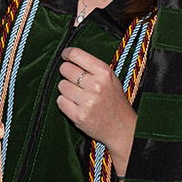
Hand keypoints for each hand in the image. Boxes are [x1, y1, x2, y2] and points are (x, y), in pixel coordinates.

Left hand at [57, 47, 136, 176]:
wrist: (122, 128)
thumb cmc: (114, 100)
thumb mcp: (110, 78)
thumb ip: (92, 67)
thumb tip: (68, 56)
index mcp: (104, 73)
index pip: (76, 54)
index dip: (67, 54)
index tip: (65, 56)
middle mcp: (96, 85)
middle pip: (65, 69)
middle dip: (67, 73)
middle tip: (74, 80)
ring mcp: (87, 102)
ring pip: (61, 85)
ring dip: (66, 89)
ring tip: (78, 95)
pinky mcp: (79, 116)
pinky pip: (60, 101)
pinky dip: (65, 102)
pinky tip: (75, 104)